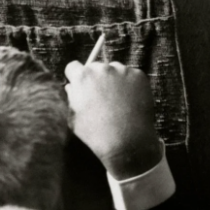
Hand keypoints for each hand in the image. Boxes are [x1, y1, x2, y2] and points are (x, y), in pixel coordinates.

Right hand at [65, 60, 160, 179]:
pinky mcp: (139, 75)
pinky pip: (131, 76)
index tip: (81, 86)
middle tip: (101, 96)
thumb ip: (71, 98)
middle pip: (95, 67)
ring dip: (114, 80)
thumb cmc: (97, 134)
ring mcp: (122, 70)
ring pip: (115, 70)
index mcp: (82, 77)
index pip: (73, 66)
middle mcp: (102, 69)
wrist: (127, 142)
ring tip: (118, 102)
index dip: (75, 77)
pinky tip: (130, 101)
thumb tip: (71, 86)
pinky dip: (130, 85)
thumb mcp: (74, 118)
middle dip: (96, 78)